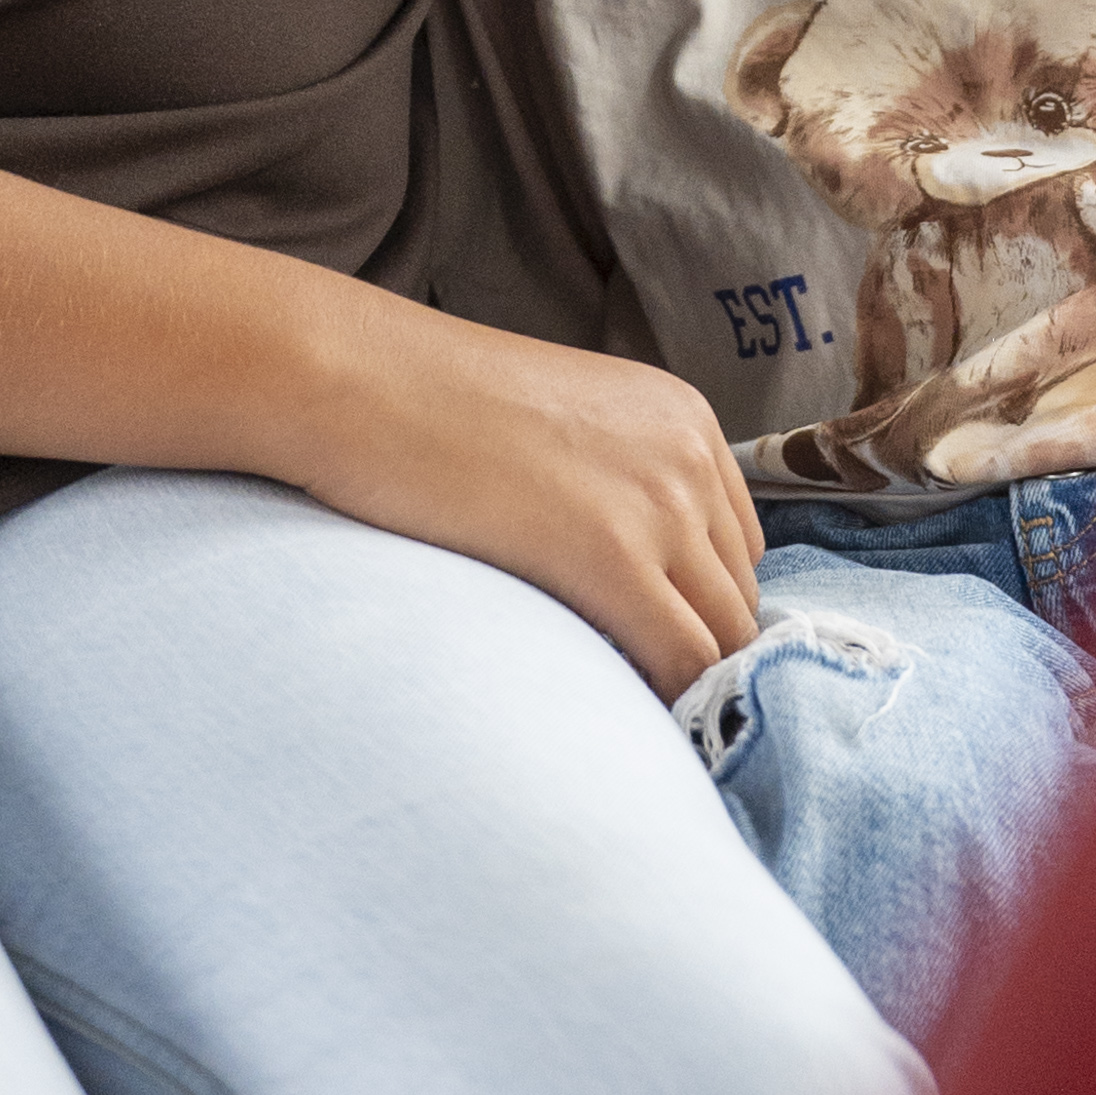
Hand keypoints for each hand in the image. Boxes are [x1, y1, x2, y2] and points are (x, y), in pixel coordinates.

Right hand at [282, 299, 761, 699]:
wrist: (358, 380)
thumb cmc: (425, 404)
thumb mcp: (556, 424)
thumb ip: (611, 482)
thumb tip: (627, 574)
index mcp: (682, 418)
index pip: (736, 545)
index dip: (696, 604)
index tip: (647, 640)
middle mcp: (690, 456)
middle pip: (737, 596)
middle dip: (696, 648)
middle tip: (634, 689)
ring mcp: (661, 504)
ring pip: (723, 637)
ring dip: (682, 680)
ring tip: (624, 709)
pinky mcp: (613, 555)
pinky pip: (683, 659)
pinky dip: (666, 699)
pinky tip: (620, 714)